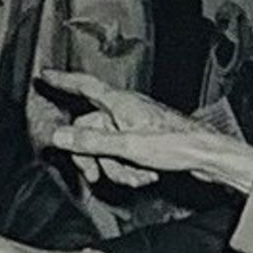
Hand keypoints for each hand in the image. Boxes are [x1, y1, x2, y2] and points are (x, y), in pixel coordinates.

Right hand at [38, 71, 252, 193]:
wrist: (207, 157)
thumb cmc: (176, 145)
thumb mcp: (126, 146)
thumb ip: (91, 141)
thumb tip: (59, 135)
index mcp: (120, 103)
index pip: (84, 86)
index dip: (63, 81)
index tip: (45, 76)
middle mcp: (126, 111)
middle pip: (90, 129)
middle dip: (92, 156)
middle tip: (94, 175)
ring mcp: (135, 127)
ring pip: (107, 147)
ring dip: (116, 168)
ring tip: (136, 176)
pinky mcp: (146, 142)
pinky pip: (123, 156)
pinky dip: (130, 169)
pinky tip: (147, 176)